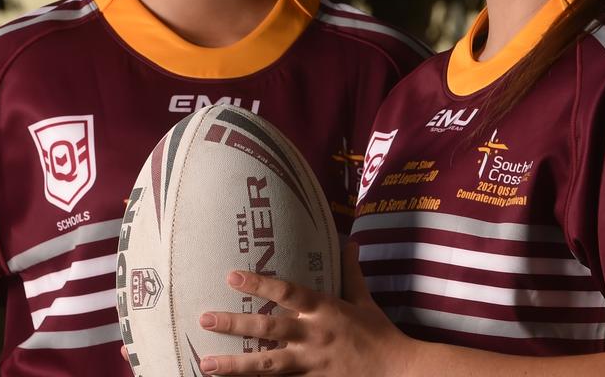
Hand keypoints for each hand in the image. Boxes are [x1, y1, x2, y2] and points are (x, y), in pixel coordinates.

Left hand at [197, 242, 412, 374]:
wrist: (400, 372)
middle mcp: (314, 335)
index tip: (231, 276)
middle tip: (204, 319)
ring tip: (206, 364)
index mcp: (325, 310)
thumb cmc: (380, 335)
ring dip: (235, 365)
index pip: (287, 292)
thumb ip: (351, 272)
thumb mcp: (365, 301)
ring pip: (267, 364)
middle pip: (268, 328)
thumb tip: (350, 242)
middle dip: (234, 324)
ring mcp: (312, 364)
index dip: (259, 283)